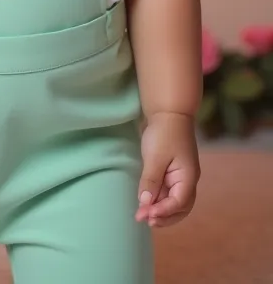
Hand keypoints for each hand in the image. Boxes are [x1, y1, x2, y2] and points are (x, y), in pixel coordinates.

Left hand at [136, 111, 199, 227]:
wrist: (168, 112)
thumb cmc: (164, 132)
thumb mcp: (156, 156)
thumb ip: (151, 181)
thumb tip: (145, 204)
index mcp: (188, 177)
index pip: (179, 203)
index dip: (163, 212)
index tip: (146, 215)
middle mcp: (187, 181)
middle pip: (180, 208)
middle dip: (163, 217)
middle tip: (144, 220)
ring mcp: (180, 178)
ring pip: (173, 203)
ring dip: (160, 211)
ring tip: (143, 215)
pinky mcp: (171, 174)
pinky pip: (167, 193)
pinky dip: (158, 201)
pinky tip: (146, 204)